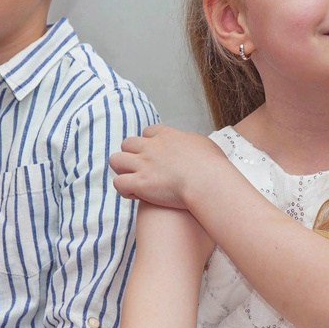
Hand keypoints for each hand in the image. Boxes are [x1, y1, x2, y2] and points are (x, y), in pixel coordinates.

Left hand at [109, 124, 228, 210]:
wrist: (208, 182)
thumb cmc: (212, 167)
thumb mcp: (204, 145)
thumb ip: (191, 143)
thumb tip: (190, 146)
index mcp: (167, 136)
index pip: (148, 132)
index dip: (148, 143)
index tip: (155, 155)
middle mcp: (151, 147)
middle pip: (127, 143)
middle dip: (131, 156)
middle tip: (142, 170)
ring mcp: (143, 165)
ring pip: (116, 160)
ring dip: (123, 170)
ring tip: (134, 182)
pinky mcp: (140, 183)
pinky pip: (119, 183)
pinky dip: (125, 190)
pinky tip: (137, 195)